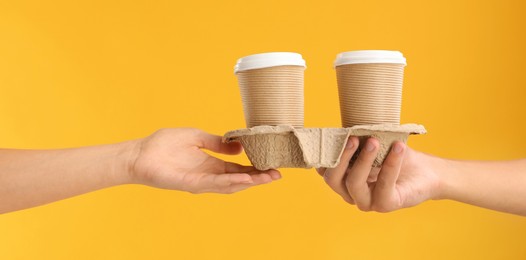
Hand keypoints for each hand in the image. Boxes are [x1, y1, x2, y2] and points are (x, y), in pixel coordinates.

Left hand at [130, 128, 280, 193]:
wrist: (141, 153)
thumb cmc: (164, 144)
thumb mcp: (197, 136)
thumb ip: (217, 142)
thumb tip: (239, 147)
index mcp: (211, 163)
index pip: (238, 169)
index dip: (255, 168)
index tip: (272, 165)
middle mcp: (209, 174)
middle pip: (239, 179)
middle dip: (258, 178)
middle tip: (277, 175)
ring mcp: (201, 181)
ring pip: (230, 185)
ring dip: (249, 182)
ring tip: (267, 178)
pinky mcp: (191, 184)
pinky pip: (213, 184)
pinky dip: (230, 182)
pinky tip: (244, 179)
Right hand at [317, 137, 439, 211]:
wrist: (427, 172)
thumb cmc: (396, 156)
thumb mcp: (374, 144)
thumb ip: (359, 139)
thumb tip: (348, 127)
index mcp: (344, 179)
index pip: (324, 171)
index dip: (323, 155)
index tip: (334, 136)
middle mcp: (351, 193)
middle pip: (332, 180)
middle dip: (340, 157)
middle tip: (354, 138)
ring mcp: (367, 202)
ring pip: (353, 183)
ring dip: (362, 160)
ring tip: (374, 141)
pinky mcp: (385, 205)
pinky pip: (383, 185)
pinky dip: (390, 164)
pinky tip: (398, 148)